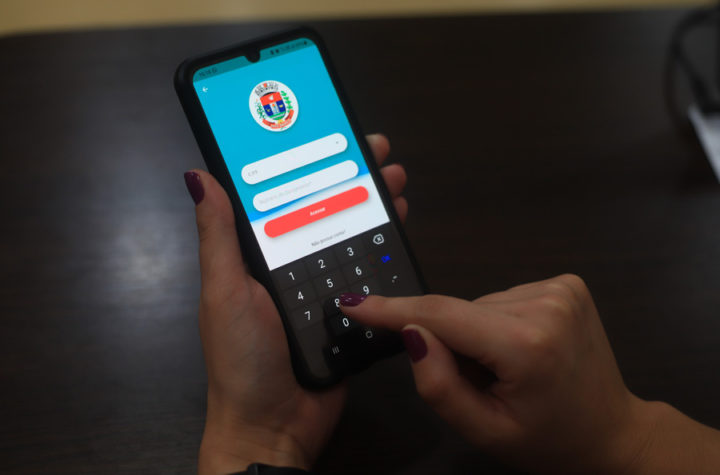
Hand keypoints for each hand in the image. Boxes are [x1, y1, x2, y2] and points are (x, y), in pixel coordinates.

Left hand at [185, 134, 407, 473]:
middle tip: (377, 151)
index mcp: (255, 255)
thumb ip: (218, 236)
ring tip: (395, 182)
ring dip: (373, 204)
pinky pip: (369, 272)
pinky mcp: (348, 310)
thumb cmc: (241, 360)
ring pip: (350, 233)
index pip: (281, 196)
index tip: (328, 132)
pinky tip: (399, 226)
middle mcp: (288, 264)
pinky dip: (384, 246)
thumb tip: (198, 175)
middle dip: (351, 175)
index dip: (304, 160)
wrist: (274, 425)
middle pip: (323, 208)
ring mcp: (319, 286)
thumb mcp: (224, 291)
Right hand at [340, 275, 659, 472]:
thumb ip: (439, 385)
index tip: (354, 303)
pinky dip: (498, 322)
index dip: (392, 309)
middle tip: (479, 380)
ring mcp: (560, 288)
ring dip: (477, 332)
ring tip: (507, 368)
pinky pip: (503, 298)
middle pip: (460, 311)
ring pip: (480, 304)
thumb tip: (411, 332)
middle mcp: (545, 304)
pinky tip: (523, 349)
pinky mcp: (566, 283)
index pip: (441, 314)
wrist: (612, 431)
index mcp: (526, 344)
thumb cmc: (547, 440)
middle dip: (451, 341)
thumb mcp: (484, 431)